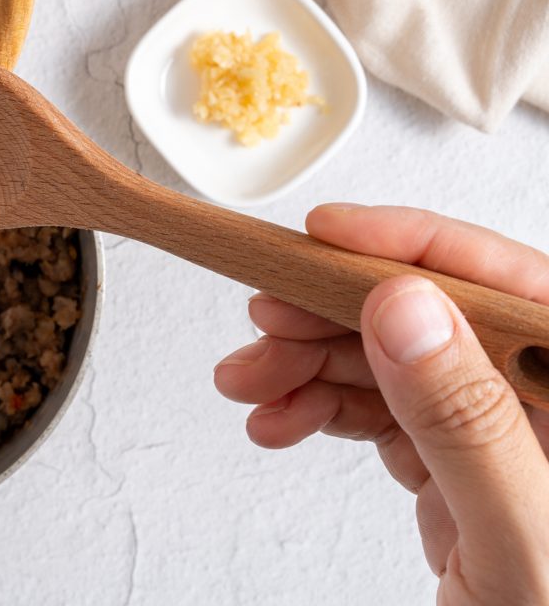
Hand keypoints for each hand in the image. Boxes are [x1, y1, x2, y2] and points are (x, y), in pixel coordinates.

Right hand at [214, 204, 548, 603]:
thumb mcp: (516, 534)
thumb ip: (466, 421)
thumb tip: (405, 309)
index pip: (500, 283)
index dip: (408, 245)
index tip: (326, 235)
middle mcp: (535, 396)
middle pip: (424, 315)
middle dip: (329, 315)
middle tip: (262, 327)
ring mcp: (491, 427)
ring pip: (386, 358)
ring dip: (305, 364)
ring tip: (249, 386)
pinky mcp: (450, 459)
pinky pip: (374, 407)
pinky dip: (316, 407)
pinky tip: (279, 420)